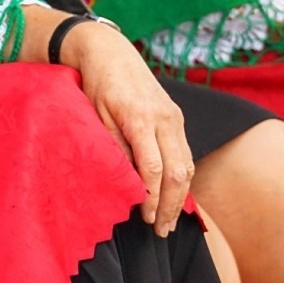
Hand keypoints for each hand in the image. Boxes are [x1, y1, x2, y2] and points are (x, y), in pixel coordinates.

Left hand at [62, 20, 193, 236]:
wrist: (110, 51)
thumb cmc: (97, 84)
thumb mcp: (96, 116)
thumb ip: (113, 147)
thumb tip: (126, 183)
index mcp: (141, 118)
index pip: (153, 168)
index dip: (151, 197)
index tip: (144, 218)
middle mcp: (164, 118)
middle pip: (177, 171)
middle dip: (170, 204)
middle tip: (160, 230)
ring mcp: (174, 117)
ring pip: (187, 164)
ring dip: (180, 196)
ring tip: (168, 221)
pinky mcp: (176, 117)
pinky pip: (185, 153)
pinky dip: (182, 178)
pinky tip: (173, 196)